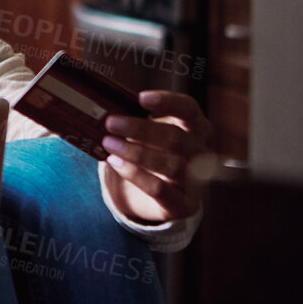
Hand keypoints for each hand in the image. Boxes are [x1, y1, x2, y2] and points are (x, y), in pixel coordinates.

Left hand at [99, 90, 216, 223]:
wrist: (149, 196)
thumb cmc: (149, 154)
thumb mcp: (146, 134)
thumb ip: (134, 121)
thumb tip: (100, 106)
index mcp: (197, 128)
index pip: (190, 110)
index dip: (168, 102)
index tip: (141, 98)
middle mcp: (202, 153)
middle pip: (177, 138)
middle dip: (142, 129)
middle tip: (110, 122)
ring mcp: (197, 181)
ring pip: (171, 165)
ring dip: (136, 153)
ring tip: (108, 143)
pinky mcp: (184, 205)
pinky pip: (161, 189)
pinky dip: (136, 175)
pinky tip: (115, 163)